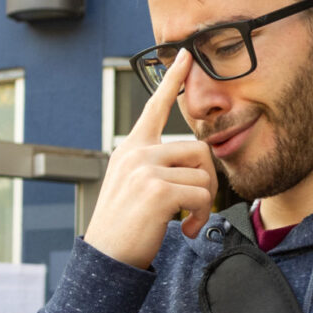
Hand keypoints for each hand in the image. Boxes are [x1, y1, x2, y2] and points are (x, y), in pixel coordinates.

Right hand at [84, 51, 217, 268]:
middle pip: (199, 149)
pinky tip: (181, 229)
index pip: (154, 106)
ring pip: (204, 175)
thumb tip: (195, 168)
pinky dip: (199, 217)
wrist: (106, 258)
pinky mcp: (157, 189)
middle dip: (207, 181)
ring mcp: (145, 169)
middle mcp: (137, 152)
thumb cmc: (125, 227)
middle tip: (195, 208)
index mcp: (131, 148)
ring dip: (204, 204)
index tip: (184, 54)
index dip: (172, 79)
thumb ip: (156, 168)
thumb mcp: (133, 186)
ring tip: (185, 221)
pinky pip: (201, 196)